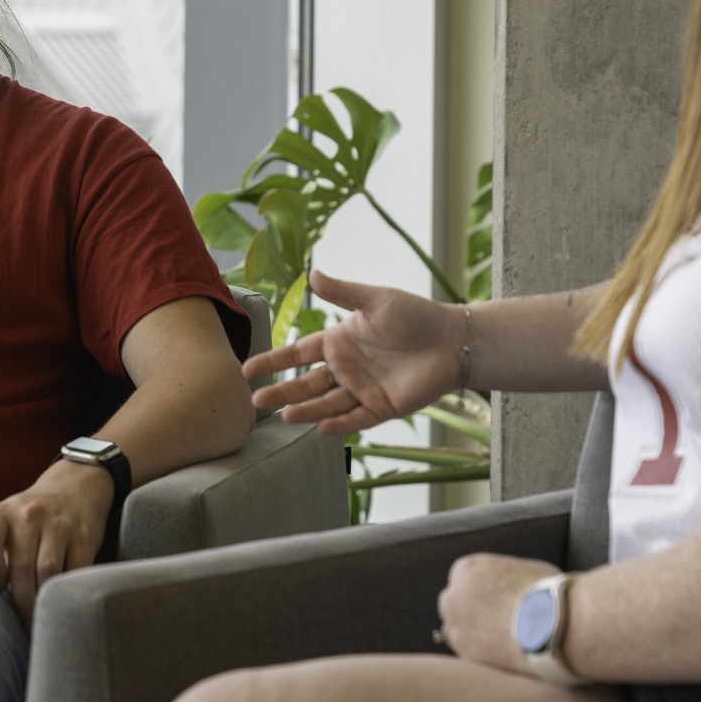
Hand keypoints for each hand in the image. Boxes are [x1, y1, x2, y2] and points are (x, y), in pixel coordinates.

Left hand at [0, 459, 115, 628]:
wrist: (74, 487)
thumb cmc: (30, 519)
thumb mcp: (5, 523)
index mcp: (2, 514)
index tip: (0, 588)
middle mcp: (29, 514)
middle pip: (21, 567)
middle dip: (22, 604)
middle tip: (25, 626)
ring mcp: (58, 523)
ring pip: (48, 572)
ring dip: (44, 602)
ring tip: (42, 621)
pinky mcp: (84, 535)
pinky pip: (75, 570)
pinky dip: (68, 591)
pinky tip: (63, 603)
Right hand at [246, 270, 462, 432]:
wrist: (452, 340)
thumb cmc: (415, 315)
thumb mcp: (374, 300)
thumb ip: (342, 292)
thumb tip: (313, 274)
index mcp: (339, 341)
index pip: (298, 353)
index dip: (273, 361)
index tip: (248, 369)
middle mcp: (346, 368)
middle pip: (305, 384)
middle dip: (281, 392)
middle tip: (256, 401)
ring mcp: (362, 389)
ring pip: (326, 404)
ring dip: (306, 410)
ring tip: (284, 416)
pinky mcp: (382, 407)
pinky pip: (356, 419)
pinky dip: (339, 424)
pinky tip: (320, 428)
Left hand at [435, 553, 558, 674]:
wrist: (551, 626)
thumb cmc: (546, 594)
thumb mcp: (524, 570)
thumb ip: (506, 578)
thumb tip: (513, 585)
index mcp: (466, 569)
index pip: (464, 581)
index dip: (481, 594)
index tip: (496, 604)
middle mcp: (453, 595)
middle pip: (456, 605)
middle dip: (471, 614)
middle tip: (495, 624)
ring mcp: (455, 624)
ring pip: (458, 630)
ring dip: (474, 635)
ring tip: (502, 641)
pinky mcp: (464, 651)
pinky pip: (467, 651)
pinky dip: (481, 653)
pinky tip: (501, 653)